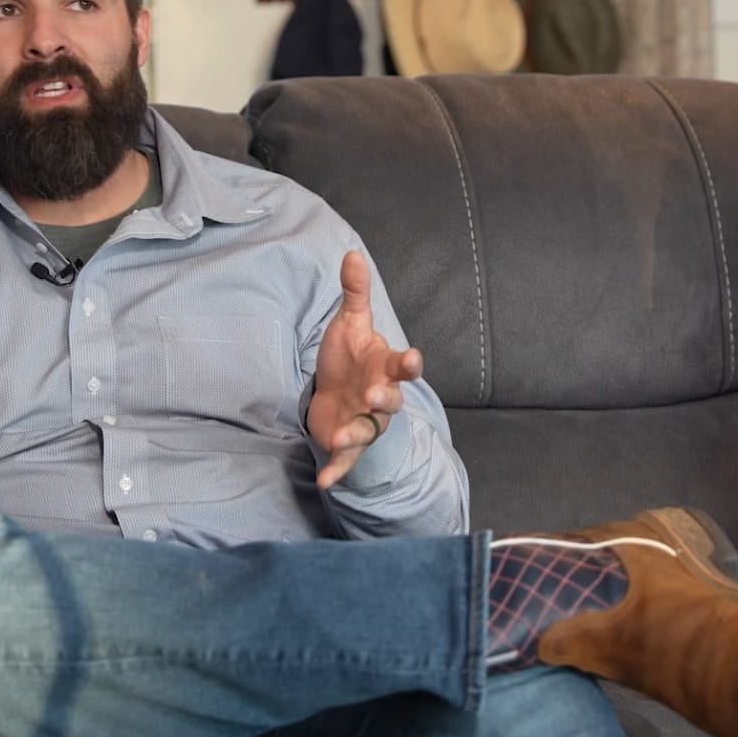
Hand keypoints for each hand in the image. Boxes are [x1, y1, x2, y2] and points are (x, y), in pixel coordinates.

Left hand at [307, 250, 422, 489]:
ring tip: (338, 437)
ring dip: (357, 434)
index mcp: (384, 367)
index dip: (409, 363)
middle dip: (385, 398)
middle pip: (391, 400)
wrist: (337, 393)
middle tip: (375, 395)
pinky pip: (346, 460)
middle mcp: (380, 396)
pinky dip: (337, 470)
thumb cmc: (350, 357)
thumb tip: (351, 254)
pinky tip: (324, 482)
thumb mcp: (351, 323)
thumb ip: (355, 292)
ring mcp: (365, 421)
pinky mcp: (347, 442)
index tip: (413, 358)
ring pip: (368, 430)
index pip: (403, 365)